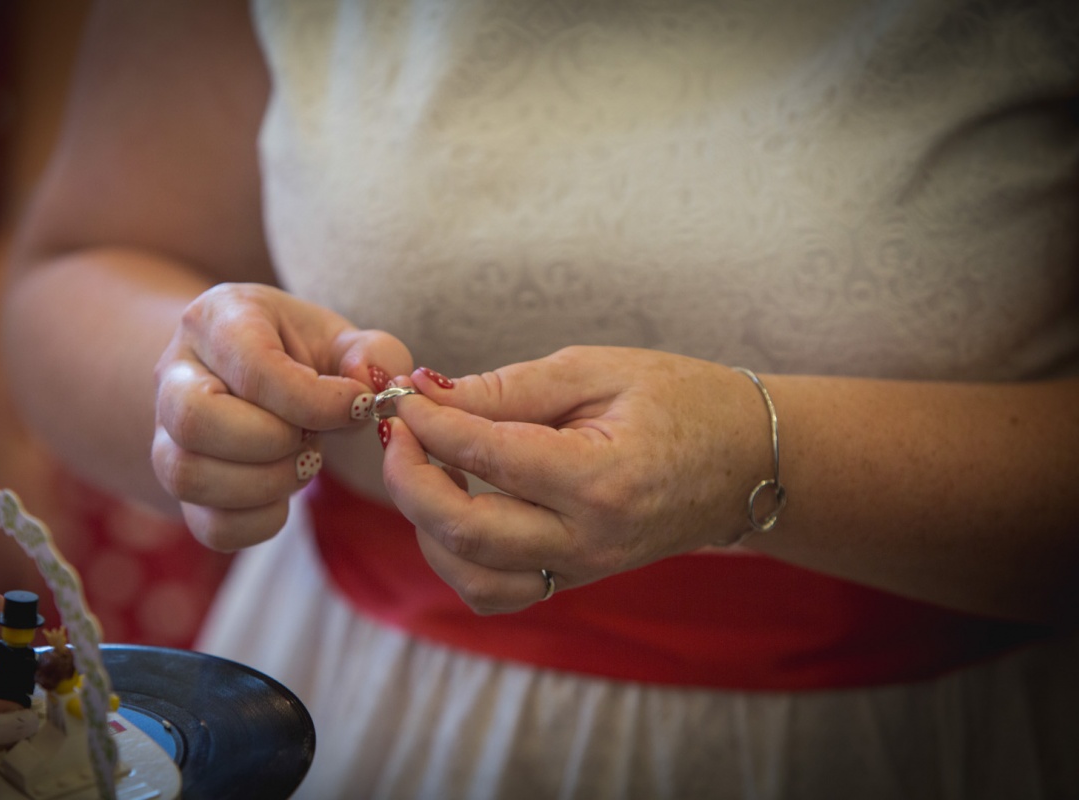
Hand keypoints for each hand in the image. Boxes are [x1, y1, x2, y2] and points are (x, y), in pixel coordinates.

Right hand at [152, 282, 411, 549]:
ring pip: (187, 476)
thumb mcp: (340, 338)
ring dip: (265, 484)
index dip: (313, 401)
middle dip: (273, 443)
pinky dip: (258, 522)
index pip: (252, 367)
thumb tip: (368, 384)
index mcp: (218, 320)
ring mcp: (164, 432)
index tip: (357, 407)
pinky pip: (205, 524)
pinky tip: (283, 495)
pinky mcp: (176, 483)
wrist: (250, 377)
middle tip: (312, 439)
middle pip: (195, 420)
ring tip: (302, 464)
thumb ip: (374, 353)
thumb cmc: (299, 355)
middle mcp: (175, 373)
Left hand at [380, 347, 771, 613]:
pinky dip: (458, 556)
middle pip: (465, 532)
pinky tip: (457, 505)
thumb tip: (429, 393)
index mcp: (601, 480)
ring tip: (427, 467)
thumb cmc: (682, 400)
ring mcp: (583, 568)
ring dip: (427, 524)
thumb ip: (509, 388)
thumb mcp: (597, 371)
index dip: (430, 423)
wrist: (748, 461)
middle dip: (409, 479)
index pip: (487, 458)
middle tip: (398, 431)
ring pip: (472, 577)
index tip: (400, 394)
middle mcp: (589, 539)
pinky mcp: (575, 578)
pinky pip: (497, 591)